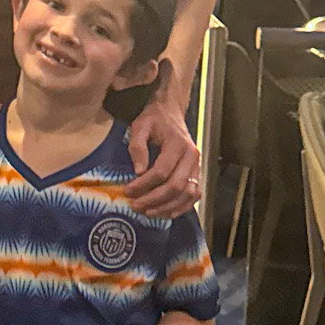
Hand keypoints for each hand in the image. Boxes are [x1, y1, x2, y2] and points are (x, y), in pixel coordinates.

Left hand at [124, 72, 200, 217]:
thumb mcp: (140, 126)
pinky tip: (165, 212)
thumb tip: (138, 172)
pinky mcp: (197, 173)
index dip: (143, 185)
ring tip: (147, 212)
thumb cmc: (154, 119)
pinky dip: (181, 207)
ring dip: (167, 207)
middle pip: (175, 186)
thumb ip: (137, 147)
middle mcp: (192, 156)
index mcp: (178, 144)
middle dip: (153, 200)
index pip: (161, 172)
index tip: (127, 191)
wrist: (170, 112)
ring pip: (187, 194)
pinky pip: (194, 195)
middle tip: (135, 205)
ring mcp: (197, 166)